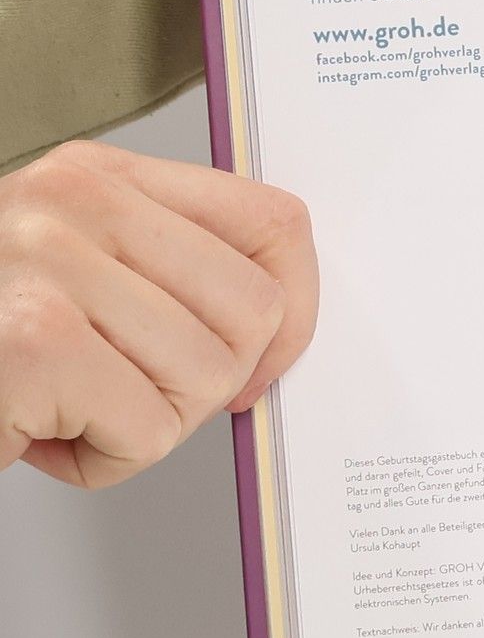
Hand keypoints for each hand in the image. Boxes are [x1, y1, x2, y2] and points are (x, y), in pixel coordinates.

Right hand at [0, 143, 318, 487]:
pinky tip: (36, 433)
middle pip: (253, 313)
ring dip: (145, 425)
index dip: (296, 309)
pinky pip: (148, 431)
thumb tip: (282, 332)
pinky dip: (103, 460)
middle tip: (126, 391)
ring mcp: (48, 265)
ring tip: (67, 407)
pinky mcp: (33, 342)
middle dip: (208, 382)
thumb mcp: (75, 274)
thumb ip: (170, 273)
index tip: (264, 359)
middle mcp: (73, 203)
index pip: (273, 223)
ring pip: (207, 377)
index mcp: (97, 176)